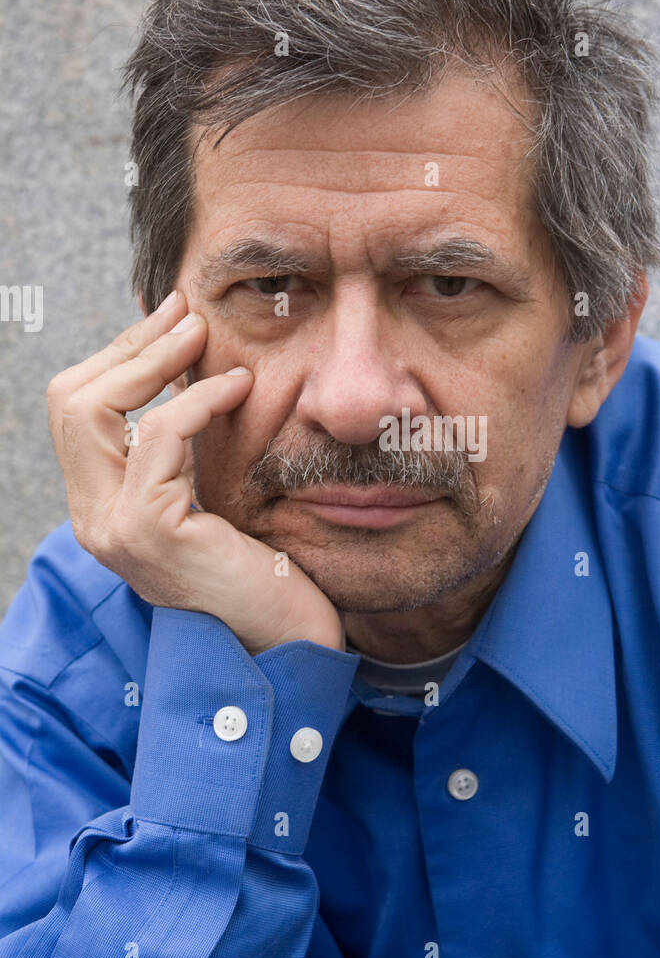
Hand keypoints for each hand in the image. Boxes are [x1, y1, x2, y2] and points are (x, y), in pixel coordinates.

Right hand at [46, 289, 343, 654]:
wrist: (290, 643)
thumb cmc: (267, 568)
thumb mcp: (214, 491)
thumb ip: (189, 442)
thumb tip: (186, 354)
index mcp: (103, 507)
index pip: (78, 408)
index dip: (120, 353)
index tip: (172, 315)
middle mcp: (93, 520)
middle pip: (71, 399)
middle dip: (131, 345)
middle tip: (188, 314)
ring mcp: (112, 529)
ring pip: (95, 408)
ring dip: (158, 359)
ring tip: (207, 338)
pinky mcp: (147, 532)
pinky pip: (157, 436)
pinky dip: (197, 399)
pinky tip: (238, 387)